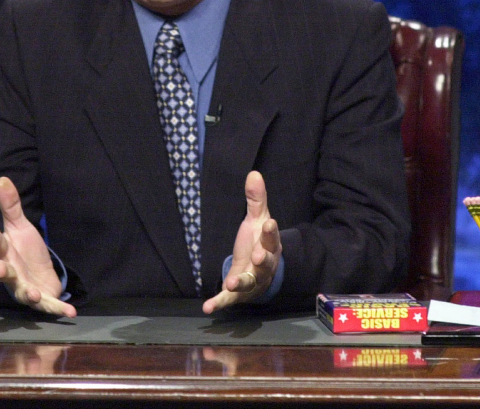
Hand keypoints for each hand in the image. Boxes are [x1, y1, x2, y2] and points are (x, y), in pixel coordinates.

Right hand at [0, 176, 76, 317]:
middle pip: (3, 272)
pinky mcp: (41, 299)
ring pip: (23, 293)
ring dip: (28, 294)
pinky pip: (49, 306)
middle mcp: (11, 273)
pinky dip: (59, 309)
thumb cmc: (23, 250)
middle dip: (0, 271)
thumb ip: (11, 206)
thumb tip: (2, 178)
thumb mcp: (19, 227)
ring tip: (32, 294)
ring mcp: (24, 288)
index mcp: (5, 253)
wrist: (37, 274)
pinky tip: (70, 312)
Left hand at [202, 170, 281, 313]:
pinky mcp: (238, 294)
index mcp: (269, 246)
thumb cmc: (258, 242)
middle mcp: (263, 266)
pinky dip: (219, 303)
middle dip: (262, 260)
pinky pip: (229, 299)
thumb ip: (256, 199)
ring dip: (241, 283)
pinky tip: (208, 307)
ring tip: (232, 283)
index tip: (269, 222)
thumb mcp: (257, 220)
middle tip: (257, 256)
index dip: (270, 232)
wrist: (258, 271)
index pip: (271, 238)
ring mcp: (251, 281)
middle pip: (265, 263)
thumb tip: (253, 173)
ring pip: (249, 283)